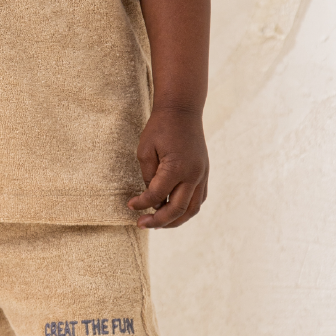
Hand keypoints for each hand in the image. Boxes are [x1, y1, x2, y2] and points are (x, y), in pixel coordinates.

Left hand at [127, 106, 208, 228]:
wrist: (183, 111)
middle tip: (141, 224)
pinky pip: (198, 199)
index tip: (130, 206)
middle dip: (158, 221)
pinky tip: (173, 212)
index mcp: (177, 168)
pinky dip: (186, 210)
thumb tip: (151, 196)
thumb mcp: (145, 150)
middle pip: (177, 209)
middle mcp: (193, 175)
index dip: (141, 204)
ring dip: (175, 221)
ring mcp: (202, 175)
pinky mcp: (204, 173)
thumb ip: (148, 176)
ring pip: (192, 209)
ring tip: (158, 224)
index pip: (157, 195)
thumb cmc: (160, 128)